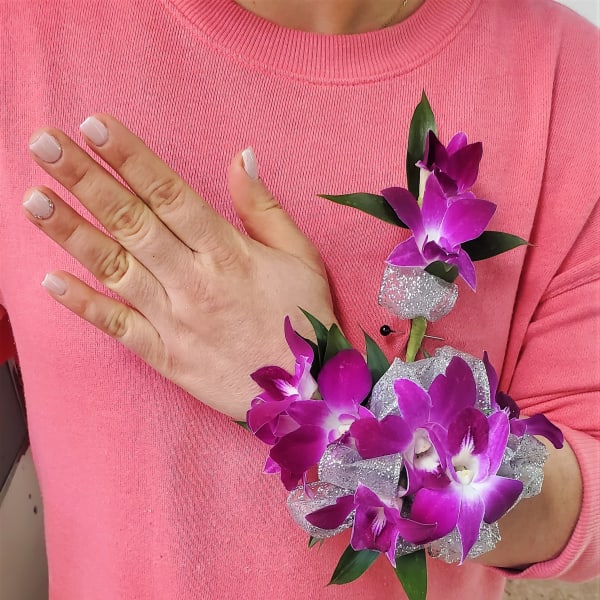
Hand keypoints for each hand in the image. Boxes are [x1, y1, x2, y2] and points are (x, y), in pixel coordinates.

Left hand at [23, 115, 334, 420]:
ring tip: (33, 198)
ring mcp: (175, 322)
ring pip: (116, 270)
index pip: (170, 195)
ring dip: (73, 233)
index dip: (130, 159)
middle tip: (44, 144)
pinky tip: (50, 281)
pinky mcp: (166, 356)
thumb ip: (264, 208)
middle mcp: (195, 283)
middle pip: (133, 223)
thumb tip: (242, 156)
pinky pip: (119, 328)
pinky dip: (85, 306)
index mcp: (228, 253)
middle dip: (87, 180)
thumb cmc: (304, 320)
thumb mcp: (300, 256)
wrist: (306, 394)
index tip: (94, 126)